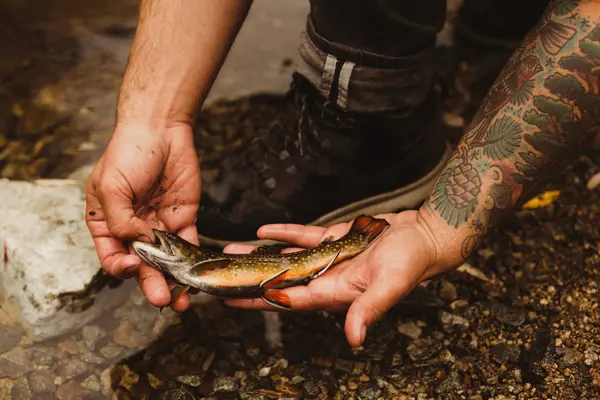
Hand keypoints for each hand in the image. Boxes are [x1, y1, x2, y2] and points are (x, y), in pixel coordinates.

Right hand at [85, 123, 200, 310]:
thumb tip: (139, 244)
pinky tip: (198, 277)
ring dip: (173, 281)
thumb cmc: (128, 153)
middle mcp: (133, 229)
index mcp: (107, 223)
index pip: (111, 256)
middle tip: (162, 300)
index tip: (132, 266)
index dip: (120, 267)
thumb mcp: (112, 186)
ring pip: (166, 261)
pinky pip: (189, 244)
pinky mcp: (184, 218)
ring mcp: (159, 226)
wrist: (160, 130)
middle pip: (141, 265)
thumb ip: (120, 220)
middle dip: (150, 284)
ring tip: (182, 300)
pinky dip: (194, 261)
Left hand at [223, 210, 456, 347]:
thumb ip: (369, 309)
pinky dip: (284, 235)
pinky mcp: (335, 240)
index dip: (258, 301)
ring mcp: (329, 259)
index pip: (287, 299)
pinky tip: (263, 231)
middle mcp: (326, 279)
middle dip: (249, 279)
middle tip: (220, 275)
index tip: (231, 299)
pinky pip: (303, 238)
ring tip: (232, 250)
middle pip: (279, 281)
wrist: (425, 236)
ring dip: (260, 255)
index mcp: (334, 293)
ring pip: (286, 258)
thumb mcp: (390, 285)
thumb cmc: (411, 262)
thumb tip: (354, 338)